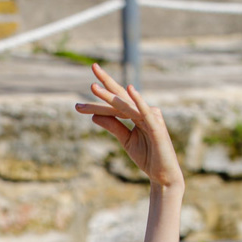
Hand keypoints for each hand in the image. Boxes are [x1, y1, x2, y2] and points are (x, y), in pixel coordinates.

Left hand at [76, 63, 183, 190]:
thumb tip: (94, 116)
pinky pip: (145, 112)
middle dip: (106, 83)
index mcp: (136, 114)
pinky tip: (130, 89)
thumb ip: (113, 126)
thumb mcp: (126, 140)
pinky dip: (138, 100)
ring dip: (111, 95)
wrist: (163, 175)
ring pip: (127, 104)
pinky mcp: (157, 126)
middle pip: (121, 96)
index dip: (99, 98)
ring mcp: (151, 117)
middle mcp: (143, 111)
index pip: (115, 103)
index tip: (78, 103)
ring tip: (93, 87)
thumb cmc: (148, 156)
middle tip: (92, 67)